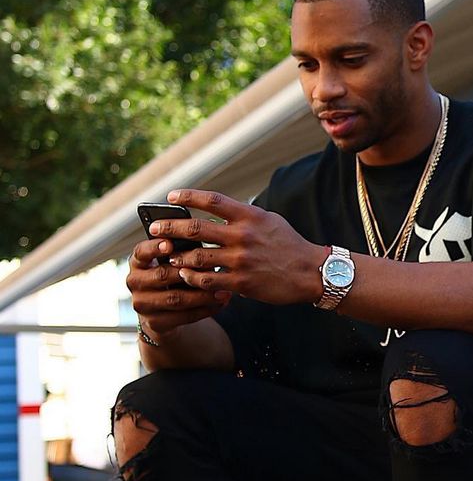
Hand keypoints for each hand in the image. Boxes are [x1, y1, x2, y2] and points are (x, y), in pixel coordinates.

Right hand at [126, 234, 230, 338]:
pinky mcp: (154, 322)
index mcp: (137, 262)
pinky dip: (204, 310)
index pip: (141, 252)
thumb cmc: (171, 278)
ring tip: (223, 290)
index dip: (154, 248)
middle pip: (162, 275)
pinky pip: (182, 316)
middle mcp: (134, 282)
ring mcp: (142, 304)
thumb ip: (180, 254)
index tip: (170, 244)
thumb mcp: (170, 263)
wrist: (162, 311)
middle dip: (189, 273)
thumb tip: (204, 249)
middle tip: (214, 269)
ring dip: (202, 295)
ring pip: (175, 299)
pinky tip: (219, 304)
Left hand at [156, 189, 325, 304]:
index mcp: (249, 216)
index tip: (170, 197)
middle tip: (154, 229)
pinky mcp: (242, 282)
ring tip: (168, 257)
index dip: (187, 197)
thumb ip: (244, 216)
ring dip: (178, 257)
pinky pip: (208, 281)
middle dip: (169, 228)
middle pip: (195, 229)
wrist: (311, 272)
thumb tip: (219, 210)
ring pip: (197, 257)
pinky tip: (186, 277)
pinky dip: (193, 279)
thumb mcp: (269, 221)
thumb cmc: (289, 245)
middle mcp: (242, 235)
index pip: (211, 201)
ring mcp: (241, 260)